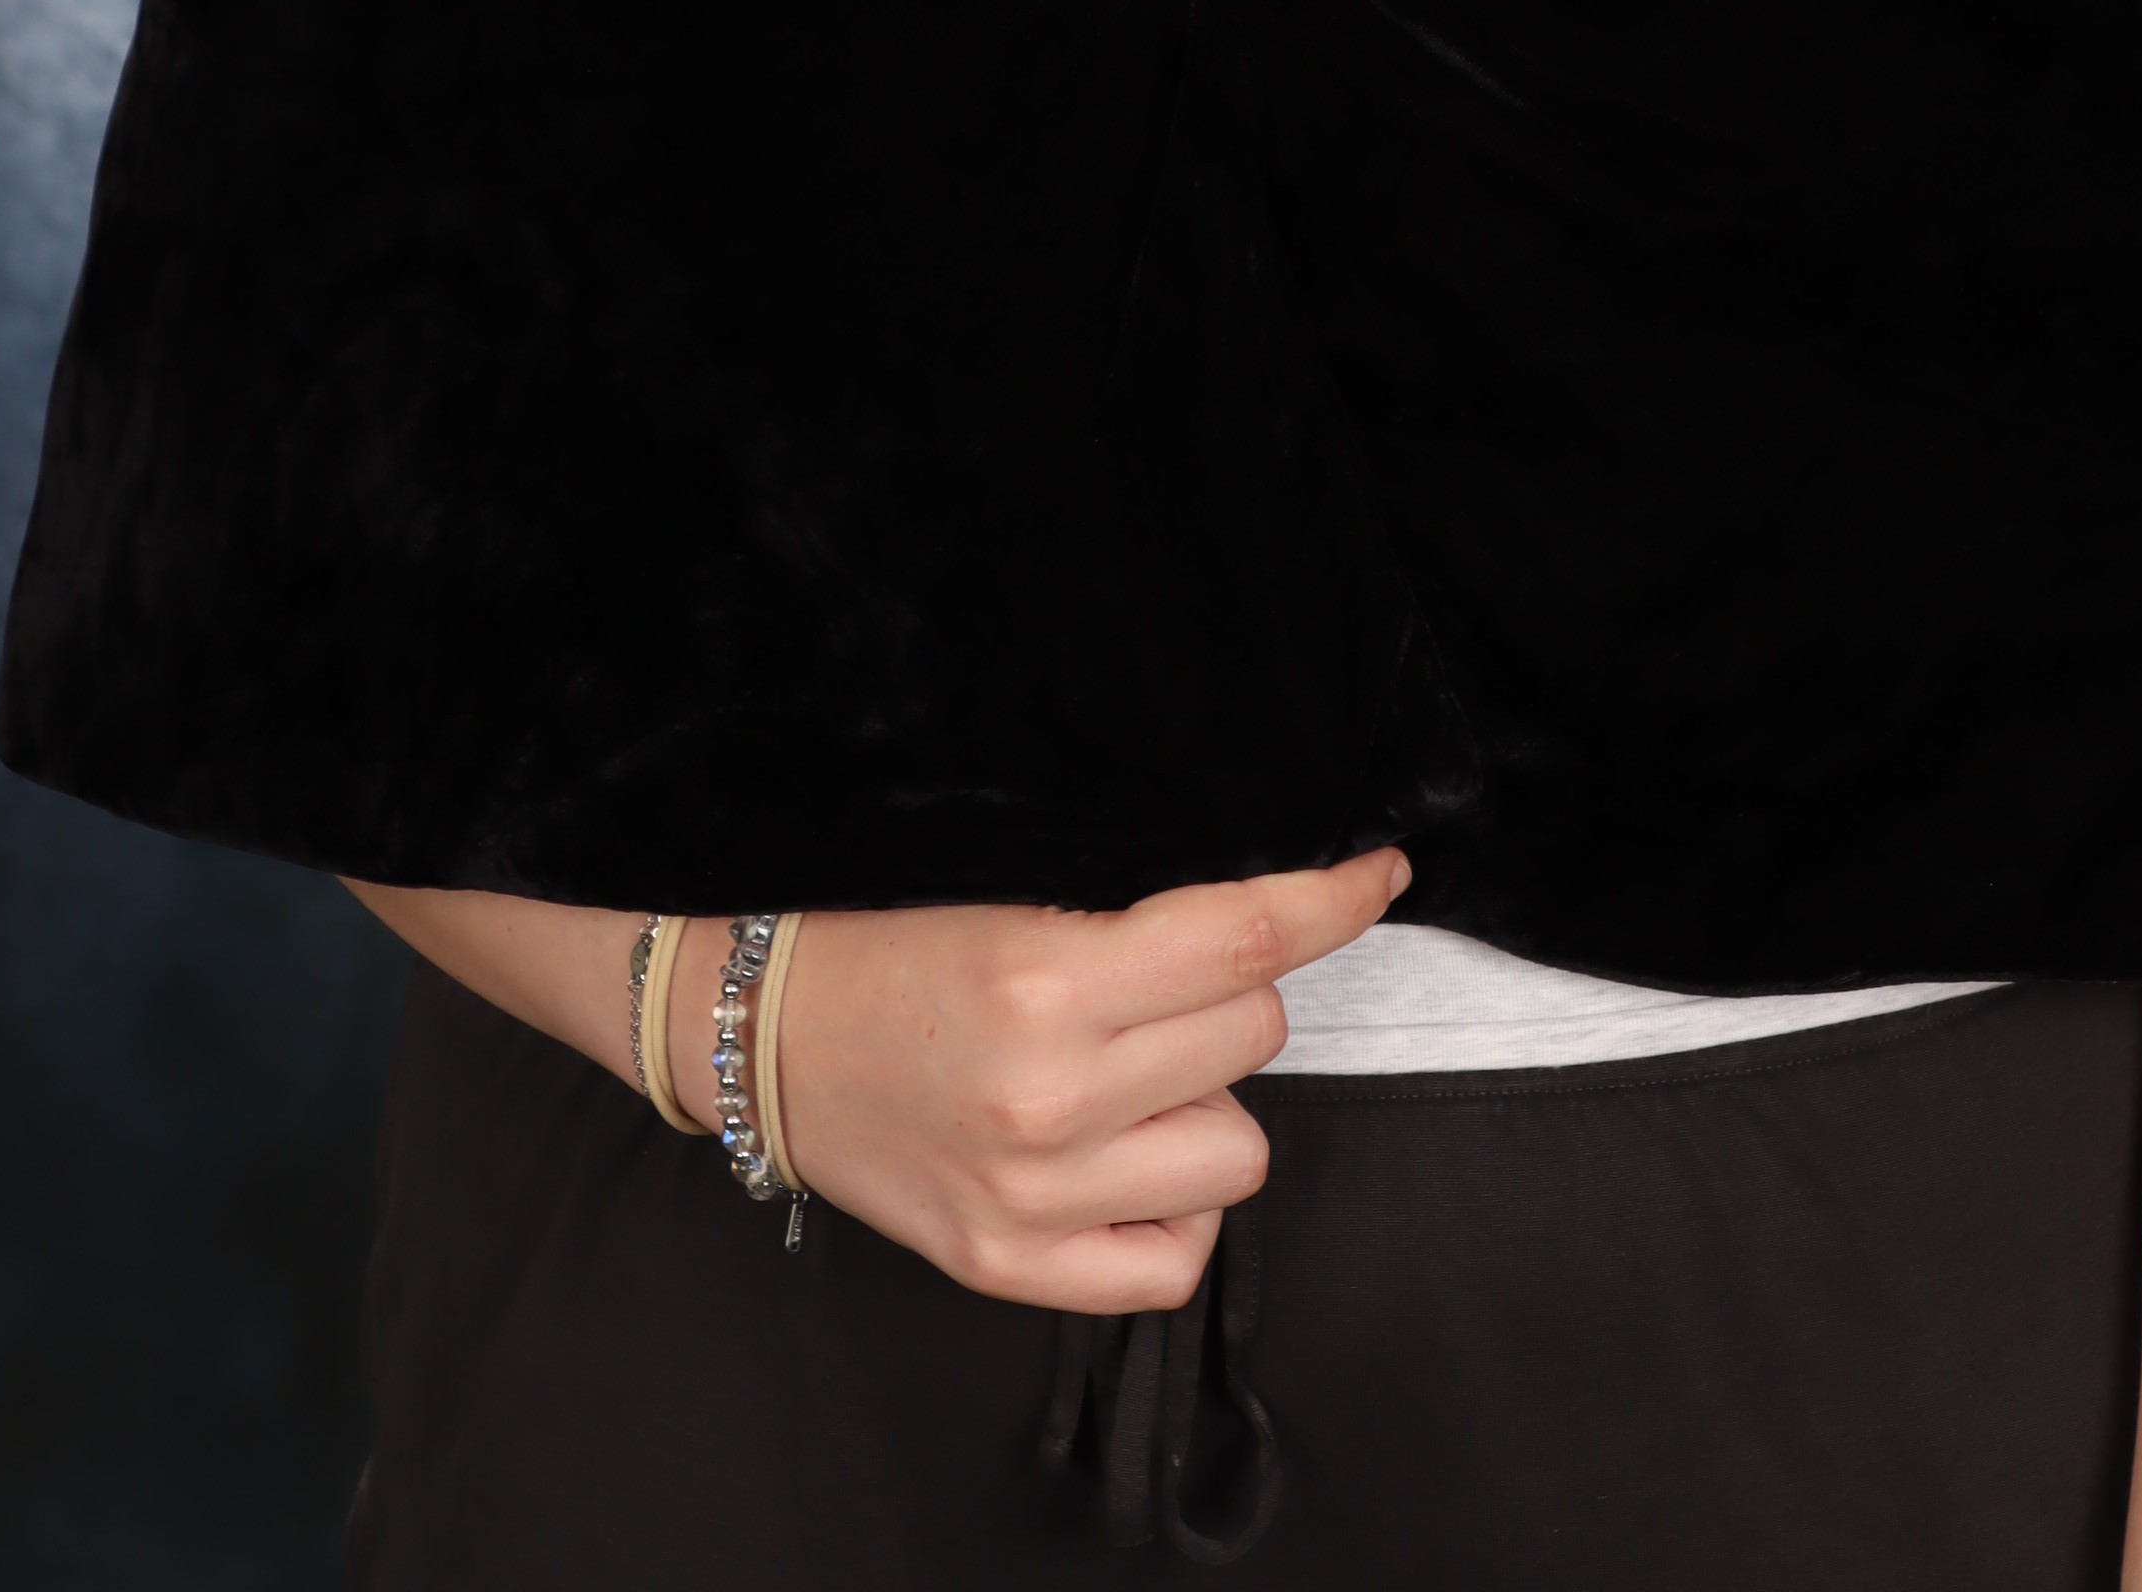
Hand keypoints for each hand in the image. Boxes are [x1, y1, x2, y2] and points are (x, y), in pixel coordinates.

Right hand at [693, 850, 1407, 1311]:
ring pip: (1240, 1148)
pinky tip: (1131, 1157)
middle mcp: (1050, 1098)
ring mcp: (1035, 1199)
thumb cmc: (888, 947)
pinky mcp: (1012, 1268)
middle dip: (1230, 996)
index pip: (1249, 937)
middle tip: (1155, 983)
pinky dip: (1179, 1206)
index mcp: (1047, 980)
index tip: (1376, 872)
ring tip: (1132, 1072)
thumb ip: (1136, 916)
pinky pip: (1178, 1258)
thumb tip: (1272, 913)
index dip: (1333, 897)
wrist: (765, 1038)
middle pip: (1254, 1033)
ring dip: (1207, 1100)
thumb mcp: (1011, 896)